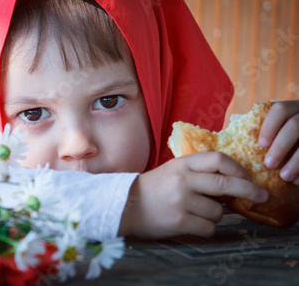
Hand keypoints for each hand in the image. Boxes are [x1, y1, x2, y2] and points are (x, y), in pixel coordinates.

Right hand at [117, 152, 268, 238]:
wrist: (125, 205)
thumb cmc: (154, 188)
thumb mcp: (174, 170)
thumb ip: (199, 171)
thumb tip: (234, 182)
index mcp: (182, 164)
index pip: (219, 159)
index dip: (238, 169)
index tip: (248, 177)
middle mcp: (183, 180)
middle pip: (227, 185)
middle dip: (249, 191)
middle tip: (261, 196)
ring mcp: (181, 201)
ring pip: (219, 211)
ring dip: (216, 214)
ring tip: (199, 212)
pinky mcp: (179, 221)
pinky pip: (209, 227)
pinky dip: (207, 228)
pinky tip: (193, 223)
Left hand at [259, 100, 298, 183]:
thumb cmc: (287, 142)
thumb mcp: (279, 132)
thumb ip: (266, 135)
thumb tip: (230, 140)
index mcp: (295, 108)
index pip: (280, 109)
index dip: (269, 126)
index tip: (260, 144)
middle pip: (295, 125)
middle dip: (281, 146)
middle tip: (268, 164)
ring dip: (296, 161)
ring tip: (284, 177)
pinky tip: (298, 182)